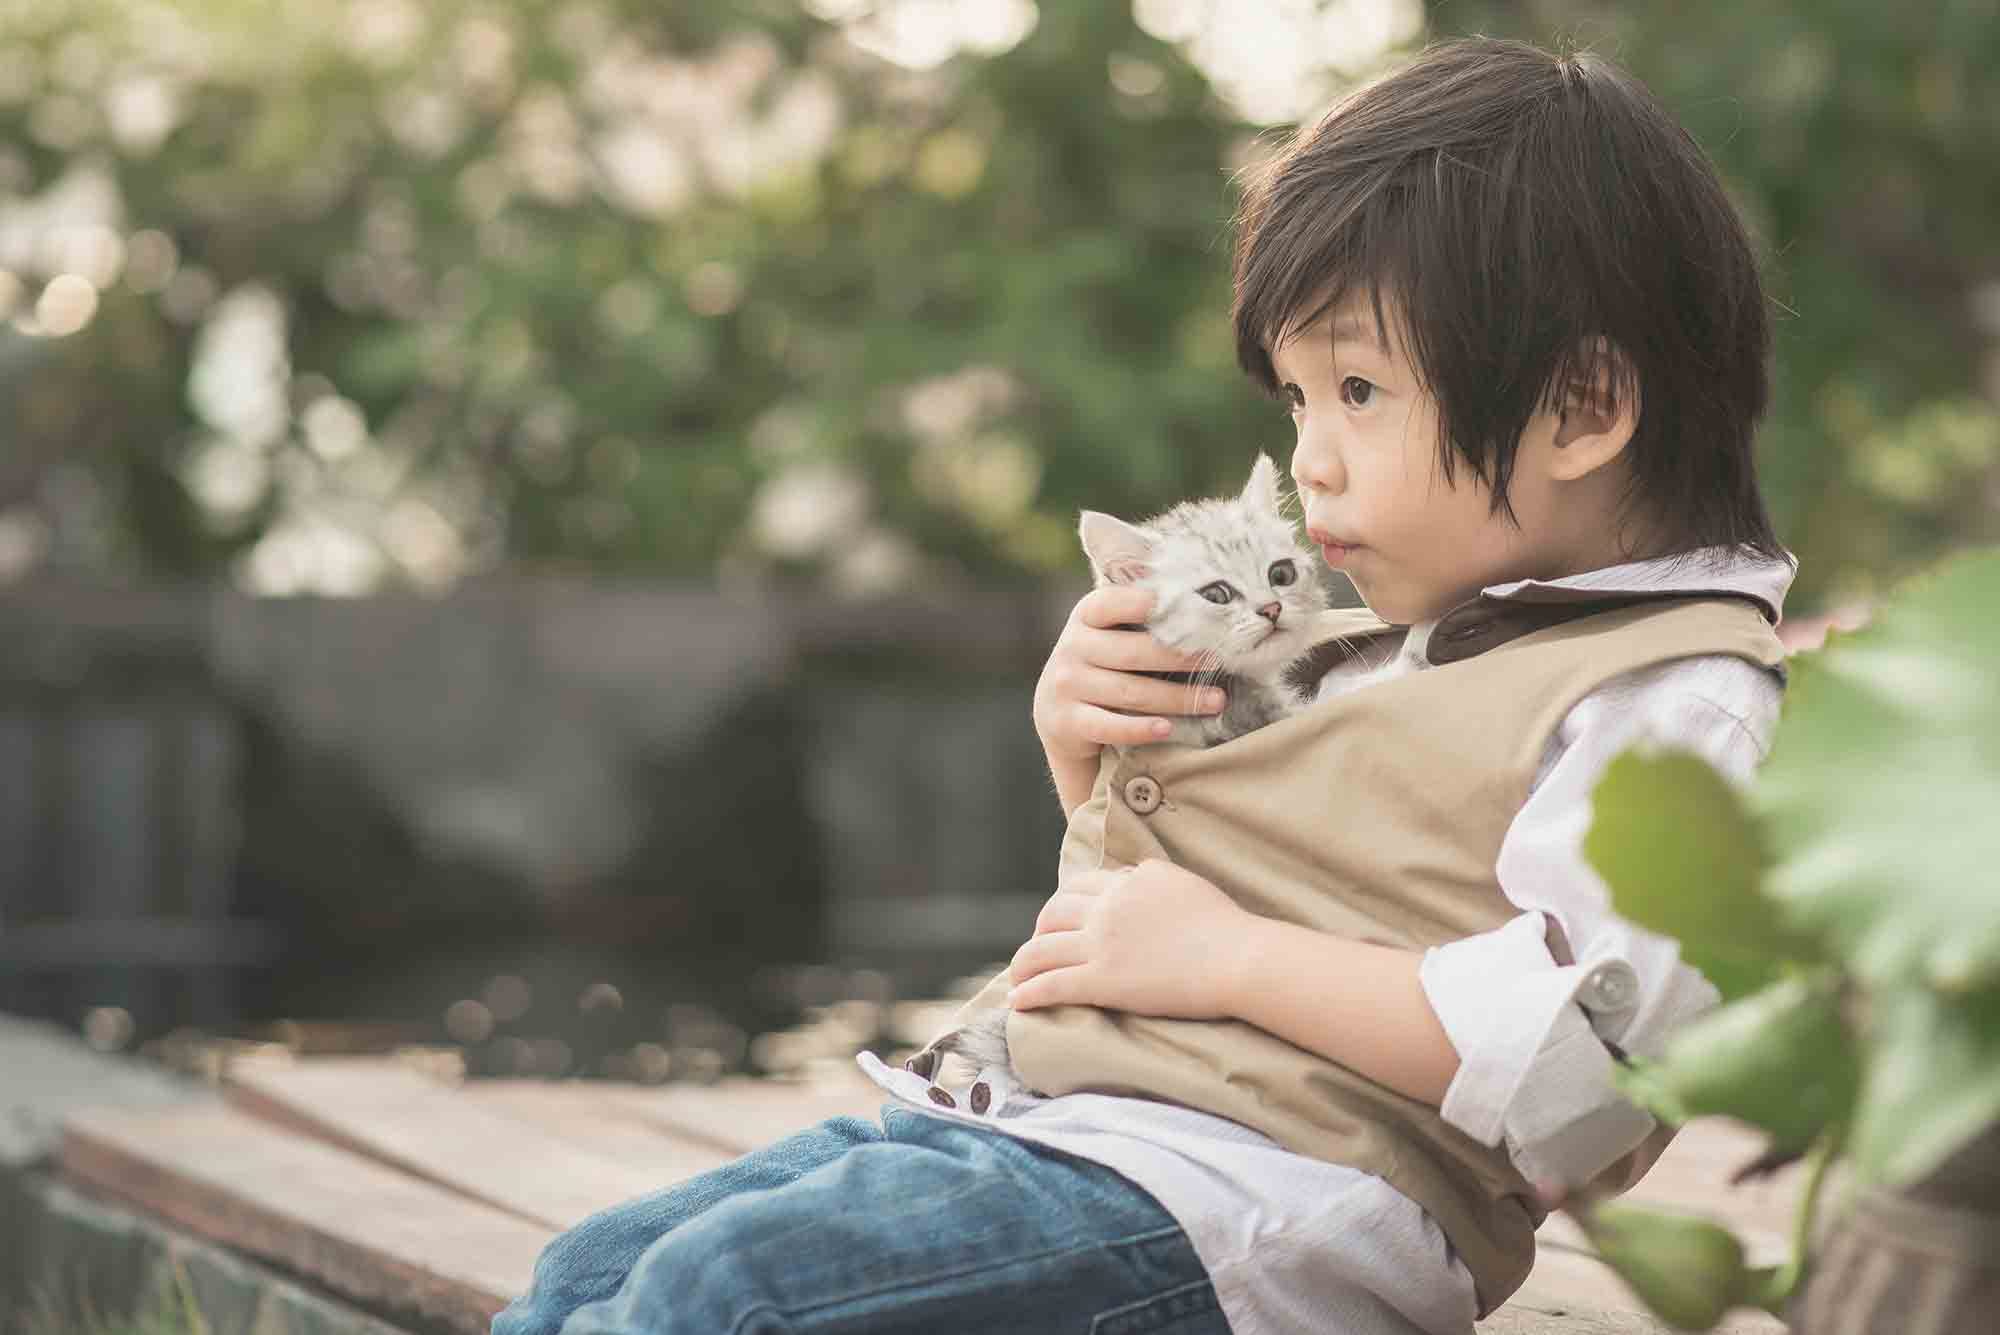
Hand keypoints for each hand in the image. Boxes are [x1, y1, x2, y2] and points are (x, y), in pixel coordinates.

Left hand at [1006, 859, 1252, 1020]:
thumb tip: (1134, 877)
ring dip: (1022, 963)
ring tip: (1017, 976)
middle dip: (1039, 929)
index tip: (1060, 918)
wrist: (1240, 958)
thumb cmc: (1226, 926)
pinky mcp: (1103, 981)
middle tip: (1037, 947)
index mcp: (1128, 881)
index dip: (1064, 902)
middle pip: (1053, 913)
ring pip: (1042, 949)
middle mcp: (1108, 907)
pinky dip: (1028, 993)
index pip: (1080, 885)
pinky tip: (1017, 1002)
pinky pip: (1052, 985)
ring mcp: (1102, 944)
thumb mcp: (1183, 883)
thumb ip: (1152, 878)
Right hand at [1032, 586, 1224, 765]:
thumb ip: (1140, 617)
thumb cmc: (1102, 666)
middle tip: (1218, 661)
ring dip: (1178, 697)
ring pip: (1130, 692)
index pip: (1115, 602)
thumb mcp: (1108, 634)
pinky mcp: (1067, 722)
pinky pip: (1110, 727)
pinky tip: (1168, 728)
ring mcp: (1066, 685)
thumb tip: (1201, 601)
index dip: (1149, 604)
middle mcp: (1072, 647)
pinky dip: (1141, 728)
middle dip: (1180, 657)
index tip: (1192, 609)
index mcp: (1086, 616)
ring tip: (1215, 700)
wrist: (1058, 718)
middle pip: (1132, 652)